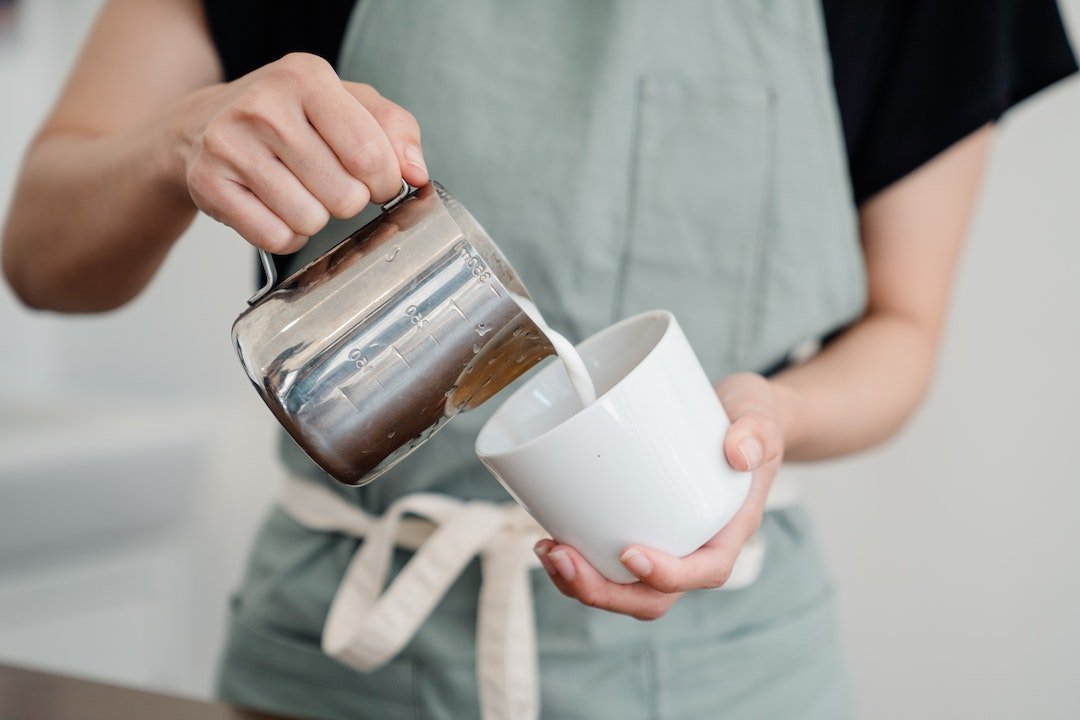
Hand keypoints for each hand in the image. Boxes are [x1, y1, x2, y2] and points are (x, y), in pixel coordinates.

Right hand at [173, 53, 427, 253]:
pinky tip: (278, 209)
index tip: (377, 182)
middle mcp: (264, 106)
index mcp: (306, 77)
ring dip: (316, 220)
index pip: (370, 155)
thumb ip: (396, 130)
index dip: (385, 183)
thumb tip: (416, 173)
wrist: (205, 122)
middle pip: (344, 196)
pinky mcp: (208, 183)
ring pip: (310, 221)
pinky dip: (287, 236)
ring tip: (301, 193)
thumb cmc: (292, 116)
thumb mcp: (349, 104)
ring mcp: (230, 144)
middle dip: (350, 201)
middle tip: (331, 184)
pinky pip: (274, 238)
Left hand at [533, 372, 783, 620]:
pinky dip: (580, 563)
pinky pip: (611, 566)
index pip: (705, 572)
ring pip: (627, 590)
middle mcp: (696, 550)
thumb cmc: (749, 421)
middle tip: (562, 558)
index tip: (630, 552)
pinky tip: (551, 540)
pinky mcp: (642, 532)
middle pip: (653, 596)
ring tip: (548, 552)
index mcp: (729, 532)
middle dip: (604, 591)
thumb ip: (757, 431)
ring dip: (584, 584)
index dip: (667, 575)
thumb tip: (739, 452)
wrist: (737, 418)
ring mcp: (667, 546)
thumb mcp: (760, 416)